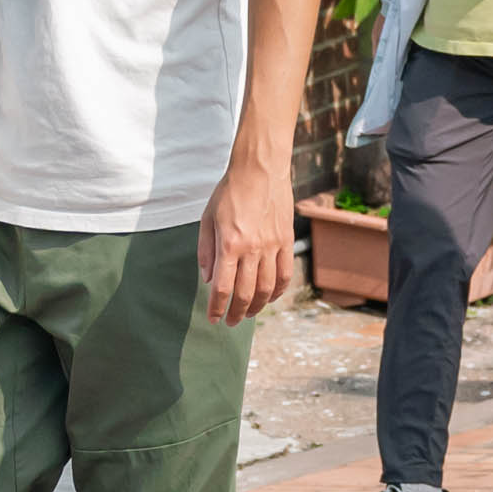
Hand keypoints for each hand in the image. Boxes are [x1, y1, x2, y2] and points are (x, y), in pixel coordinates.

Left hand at [198, 153, 294, 324]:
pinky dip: (278, 290)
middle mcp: (252, 249)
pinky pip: (285, 273)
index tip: (213, 318)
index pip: (222, 288)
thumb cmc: (230, 192)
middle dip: (236, 312)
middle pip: (245, 293)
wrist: (260, 169)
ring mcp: (272, 246)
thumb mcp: (208, 219)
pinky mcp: (286, 240)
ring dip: (257, 306)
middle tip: (231, 321)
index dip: (216, 308)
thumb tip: (208, 279)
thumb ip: (206, 251)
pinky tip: (270, 296)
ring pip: (267, 288)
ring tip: (248, 312)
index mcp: (229, 244)